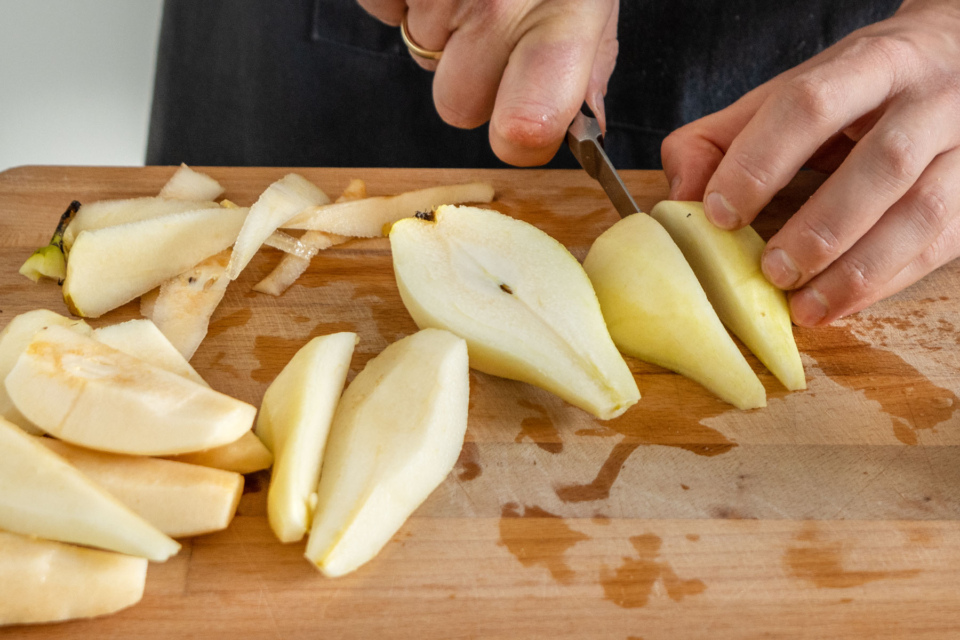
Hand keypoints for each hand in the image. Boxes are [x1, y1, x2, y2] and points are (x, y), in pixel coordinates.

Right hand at [357, 0, 618, 165]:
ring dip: (443, 31)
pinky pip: (384, 10)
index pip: (524, 132)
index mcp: (562, 20)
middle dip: (473, 79)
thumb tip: (574, 127)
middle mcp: (497, 8)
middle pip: (456, 105)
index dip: (522, 135)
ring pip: (421, 57)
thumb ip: (586, 66)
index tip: (529, 121)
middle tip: (498, 30)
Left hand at [662, 0, 959, 326]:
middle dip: (821, 226)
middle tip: (772, 270)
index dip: (762, 160)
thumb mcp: (789, 92)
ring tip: (804, 305)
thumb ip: (723, 138)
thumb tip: (681, 196)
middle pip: (882, 162)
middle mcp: (929, 98)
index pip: (812, 104)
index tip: (723, 213)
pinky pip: (941, 244)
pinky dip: (886, 282)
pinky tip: (841, 304)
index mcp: (868, 63)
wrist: (959, 55)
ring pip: (922, 211)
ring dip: (858, 269)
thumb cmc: (858, 88)